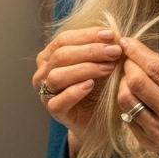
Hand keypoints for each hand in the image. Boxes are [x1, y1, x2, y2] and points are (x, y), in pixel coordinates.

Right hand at [32, 27, 122, 157]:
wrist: (99, 122)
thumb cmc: (98, 89)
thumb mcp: (100, 64)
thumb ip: (102, 50)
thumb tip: (115, 35)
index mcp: (50, 56)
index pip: (64, 39)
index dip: (87, 35)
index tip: (111, 35)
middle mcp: (43, 72)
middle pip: (61, 55)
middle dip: (91, 50)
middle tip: (115, 51)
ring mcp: (46, 92)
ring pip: (57, 75)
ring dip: (85, 68)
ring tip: (108, 68)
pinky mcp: (53, 111)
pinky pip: (59, 101)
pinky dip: (74, 91)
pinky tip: (91, 85)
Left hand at [118, 37, 158, 157]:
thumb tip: (139, 51)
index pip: (156, 68)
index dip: (137, 52)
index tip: (126, 41)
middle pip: (137, 83)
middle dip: (127, 65)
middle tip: (128, 60)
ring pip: (126, 100)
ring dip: (123, 83)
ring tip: (130, 78)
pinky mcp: (148, 143)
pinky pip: (126, 115)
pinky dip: (127, 101)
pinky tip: (134, 96)